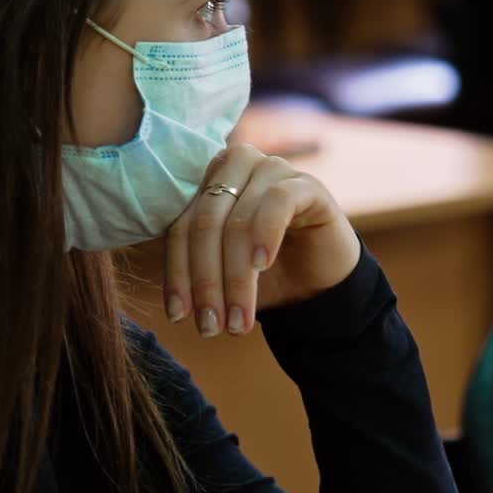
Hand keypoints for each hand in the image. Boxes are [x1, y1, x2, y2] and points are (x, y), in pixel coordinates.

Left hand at [164, 144, 359, 335]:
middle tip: (211, 326)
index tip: (178, 316)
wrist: (318, 283)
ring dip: (236, 278)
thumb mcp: (220, 273)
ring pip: (238, 222)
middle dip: (206, 282)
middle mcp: (237, 166)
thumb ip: (191, 269)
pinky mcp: (307, 184)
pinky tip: (263, 266)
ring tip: (237, 321)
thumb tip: (173, 306)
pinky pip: (278, 202)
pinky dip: (265, 236)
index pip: (180, 228)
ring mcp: (273, 169)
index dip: (177, 274)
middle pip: (205, 224)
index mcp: (206, 182)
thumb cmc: (263, 274)